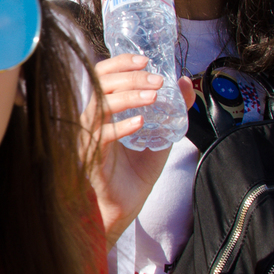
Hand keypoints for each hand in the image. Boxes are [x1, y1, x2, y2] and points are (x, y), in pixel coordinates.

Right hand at [88, 53, 193, 241]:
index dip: (120, 63)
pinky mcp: (89, 156)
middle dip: (130, 77)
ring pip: (99, 105)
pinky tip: (141, 122)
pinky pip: (101, 135)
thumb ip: (172, 114)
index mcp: (102, 114)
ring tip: (154, 96)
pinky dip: (122, 126)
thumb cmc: (130, 179)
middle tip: (157, 80)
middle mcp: (90, 121)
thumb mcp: (159, 140)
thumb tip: (186, 84)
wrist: (118, 213)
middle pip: (100, 84)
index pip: (102, 76)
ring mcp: (87, 138)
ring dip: (128, 96)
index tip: (145, 60)